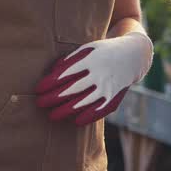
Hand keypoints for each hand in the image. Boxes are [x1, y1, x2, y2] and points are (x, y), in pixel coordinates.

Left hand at [35, 32, 152, 124]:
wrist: (133, 55)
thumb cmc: (102, 52)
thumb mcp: (87, 49)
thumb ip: (70, 60)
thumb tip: (52, 73)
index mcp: (90, 59)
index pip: (65, 73)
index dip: (50, 83)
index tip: (38, 89)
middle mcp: (99, 73)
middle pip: (71, 89)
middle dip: (53, 98)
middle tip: (39, 103)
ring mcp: (108, 86)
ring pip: (83, 102)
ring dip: (65, 111)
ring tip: (52, 116)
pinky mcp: (114, 96)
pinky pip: (99, 110)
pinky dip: (88, 117)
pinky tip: (75, 121)